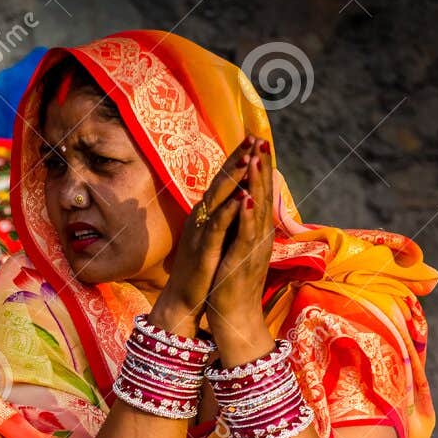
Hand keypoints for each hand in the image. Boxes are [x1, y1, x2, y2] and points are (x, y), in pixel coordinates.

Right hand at [149, 134, 256, 334]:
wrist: (183, 299)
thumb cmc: (199, 269)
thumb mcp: (211, 237)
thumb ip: (220, 217)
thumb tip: (233, 198)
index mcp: (206, 214)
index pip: (224, 181)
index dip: (238, 159)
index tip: (254, 138)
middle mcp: (201, 217)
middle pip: (221, 182)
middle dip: (238, 159)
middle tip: (254, 137)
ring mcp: (201, 231)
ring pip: (218, 199)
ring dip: (234, 177)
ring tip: (249, 157)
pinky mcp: (204, 248)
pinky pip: (218, 225)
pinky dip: (231, 209)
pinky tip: (244, 196)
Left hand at [206, 137, 276, 364]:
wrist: (234, 318)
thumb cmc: (232, 285)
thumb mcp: (237, 250)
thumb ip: (240, 229)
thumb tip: (240, 207)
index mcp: (255, 232)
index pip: (259, 193)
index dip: (258, 169)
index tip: (257, 143)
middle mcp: (258, 236)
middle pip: (262, 195)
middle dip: (261, 167)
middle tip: (261, 138)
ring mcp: (252, 249)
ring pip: (256, 210)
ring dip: (256, 184)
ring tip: (256, 158)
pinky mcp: (242, 263)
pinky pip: (245, 236)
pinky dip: (247, 217)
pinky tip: (246, 199)